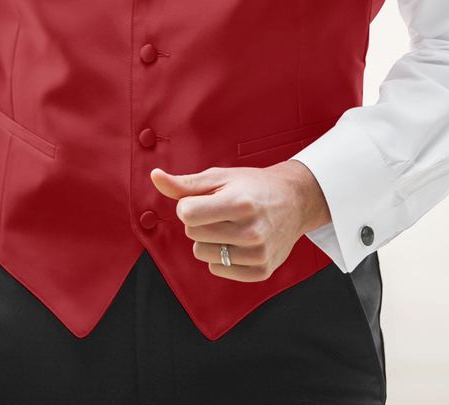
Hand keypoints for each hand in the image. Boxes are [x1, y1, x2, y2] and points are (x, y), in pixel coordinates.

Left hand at [150, 159, 330, 282]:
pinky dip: (221, 257)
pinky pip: (218, 269)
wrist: (294, 201)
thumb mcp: (220, 178)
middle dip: (200, 221)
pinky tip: (239, 242)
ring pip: (202, 254)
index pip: (187, 214)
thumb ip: (185, 183)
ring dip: (209, 240)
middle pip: (193, 234)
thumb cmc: (252, 186)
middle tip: (222, 211)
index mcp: (240, 203)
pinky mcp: (261, 271)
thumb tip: (154, 177)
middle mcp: (251, 231)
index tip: (205, 199)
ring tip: (231, 226)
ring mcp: (258, 254)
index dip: (189, 205)